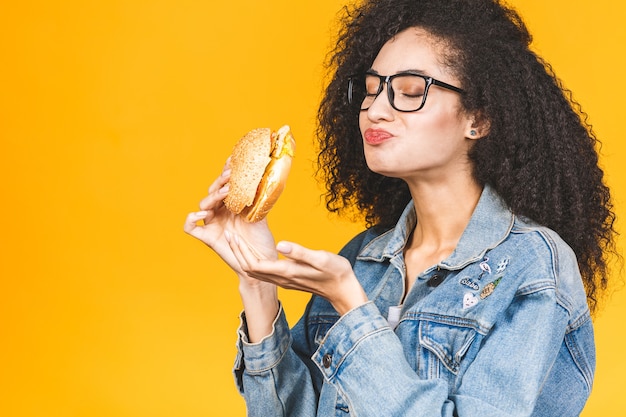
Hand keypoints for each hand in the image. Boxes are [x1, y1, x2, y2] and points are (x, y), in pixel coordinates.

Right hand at [183, 161, 277, 279]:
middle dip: (221, 181)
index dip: (226, 172)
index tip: (232, 159)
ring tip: (226, 191)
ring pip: (203, 204)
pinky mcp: (207, 238)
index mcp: (230, 205)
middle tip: (231, 174)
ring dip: (213, 196)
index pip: (225, 184)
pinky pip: (190, 227)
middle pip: (213, 191)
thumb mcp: (261, 216)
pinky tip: (203, 212)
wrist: (261, 264)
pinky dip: (191, 218)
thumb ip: (258, 199)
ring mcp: (212, 224)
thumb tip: (265, 179)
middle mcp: (219, 213)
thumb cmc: (261, 241)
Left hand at [228, 235, 367, 314]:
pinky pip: (264, 270)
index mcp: (286, 272)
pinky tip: (256, 248)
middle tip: (229, 232)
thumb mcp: (320, 258)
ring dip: (244, 255)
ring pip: (256, 270)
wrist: (344, 290)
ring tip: (238, 238)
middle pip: (250, 268)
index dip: (240, 251)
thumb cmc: (335, 272)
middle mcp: (281, 278)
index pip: (253, 265)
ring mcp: (284, 280)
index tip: (233, 234)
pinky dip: (255, 258)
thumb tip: (279, 245)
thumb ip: (300, 252)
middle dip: (237, 251)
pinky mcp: (288, 278)